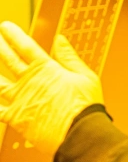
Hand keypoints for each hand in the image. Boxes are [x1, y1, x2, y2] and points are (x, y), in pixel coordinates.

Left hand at [0, 22, 103, 156]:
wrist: (79, 134)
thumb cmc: (85, 106)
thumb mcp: (85, 76)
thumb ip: (69, 57)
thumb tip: (60, 40)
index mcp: (46, 69)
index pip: (25, 47)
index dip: (14, 36)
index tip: (6, 27)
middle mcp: (29, 82)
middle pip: (9, 60)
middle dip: (0, 48)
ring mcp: (20, 100)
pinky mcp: (16, 117)